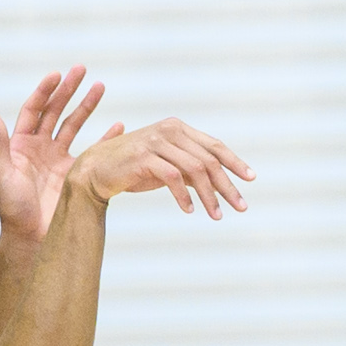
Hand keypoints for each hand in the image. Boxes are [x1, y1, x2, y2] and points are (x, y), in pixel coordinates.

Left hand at [0, 67, 106, 246]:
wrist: (31, 236)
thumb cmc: (12, 208)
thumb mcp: (1, 173)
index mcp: (21, 144)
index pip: (34, 110)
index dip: (45, 91)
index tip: (57, 75)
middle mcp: (40, 148)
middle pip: (55, 111)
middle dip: (68, 90)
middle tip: (82, 70)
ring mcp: (58, 159)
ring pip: (74, 125)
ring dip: (86, 106)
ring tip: (100, 86)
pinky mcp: (75, 173)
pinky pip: (93, 151)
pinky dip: (105, 138)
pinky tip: (118, 126)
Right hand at [72, 111, 253, 220]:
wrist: (95, 170)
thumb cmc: (134, 169)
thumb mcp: (168, 166)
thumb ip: (192, 169)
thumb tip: (223, 184)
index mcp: (178, 128)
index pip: (214, 146)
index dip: (235, 162)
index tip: (251, 179)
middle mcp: (169, 130)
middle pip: (209, 160)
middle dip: (227, 186)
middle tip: (241, 207)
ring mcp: (155, 141)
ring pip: (195, 169)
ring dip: (209, 196)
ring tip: (217, 216)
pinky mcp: (143, 156)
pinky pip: (173, 177)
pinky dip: (184, 196)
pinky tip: (190, 211)